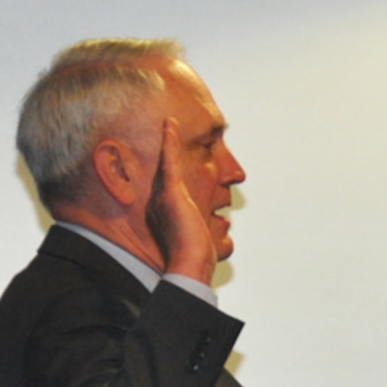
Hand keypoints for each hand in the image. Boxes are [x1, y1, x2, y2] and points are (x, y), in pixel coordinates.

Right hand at [144, 118, 215, 283]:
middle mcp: (160, 201)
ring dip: (167, 140)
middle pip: (164, 169)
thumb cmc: (196, 258)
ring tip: (169, 121)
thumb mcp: (203, 240)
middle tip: (167, 125)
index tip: (167, 156)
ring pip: (165, 161)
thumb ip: (207, 232)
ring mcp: (164, 195)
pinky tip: (170, 123)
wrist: (189, 265)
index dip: (167, 169)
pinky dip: (168, 140)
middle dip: (165, 148)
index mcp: (165, 212)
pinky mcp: (170, 191)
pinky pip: (168, 159)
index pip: (167, 185)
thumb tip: (226, 231)